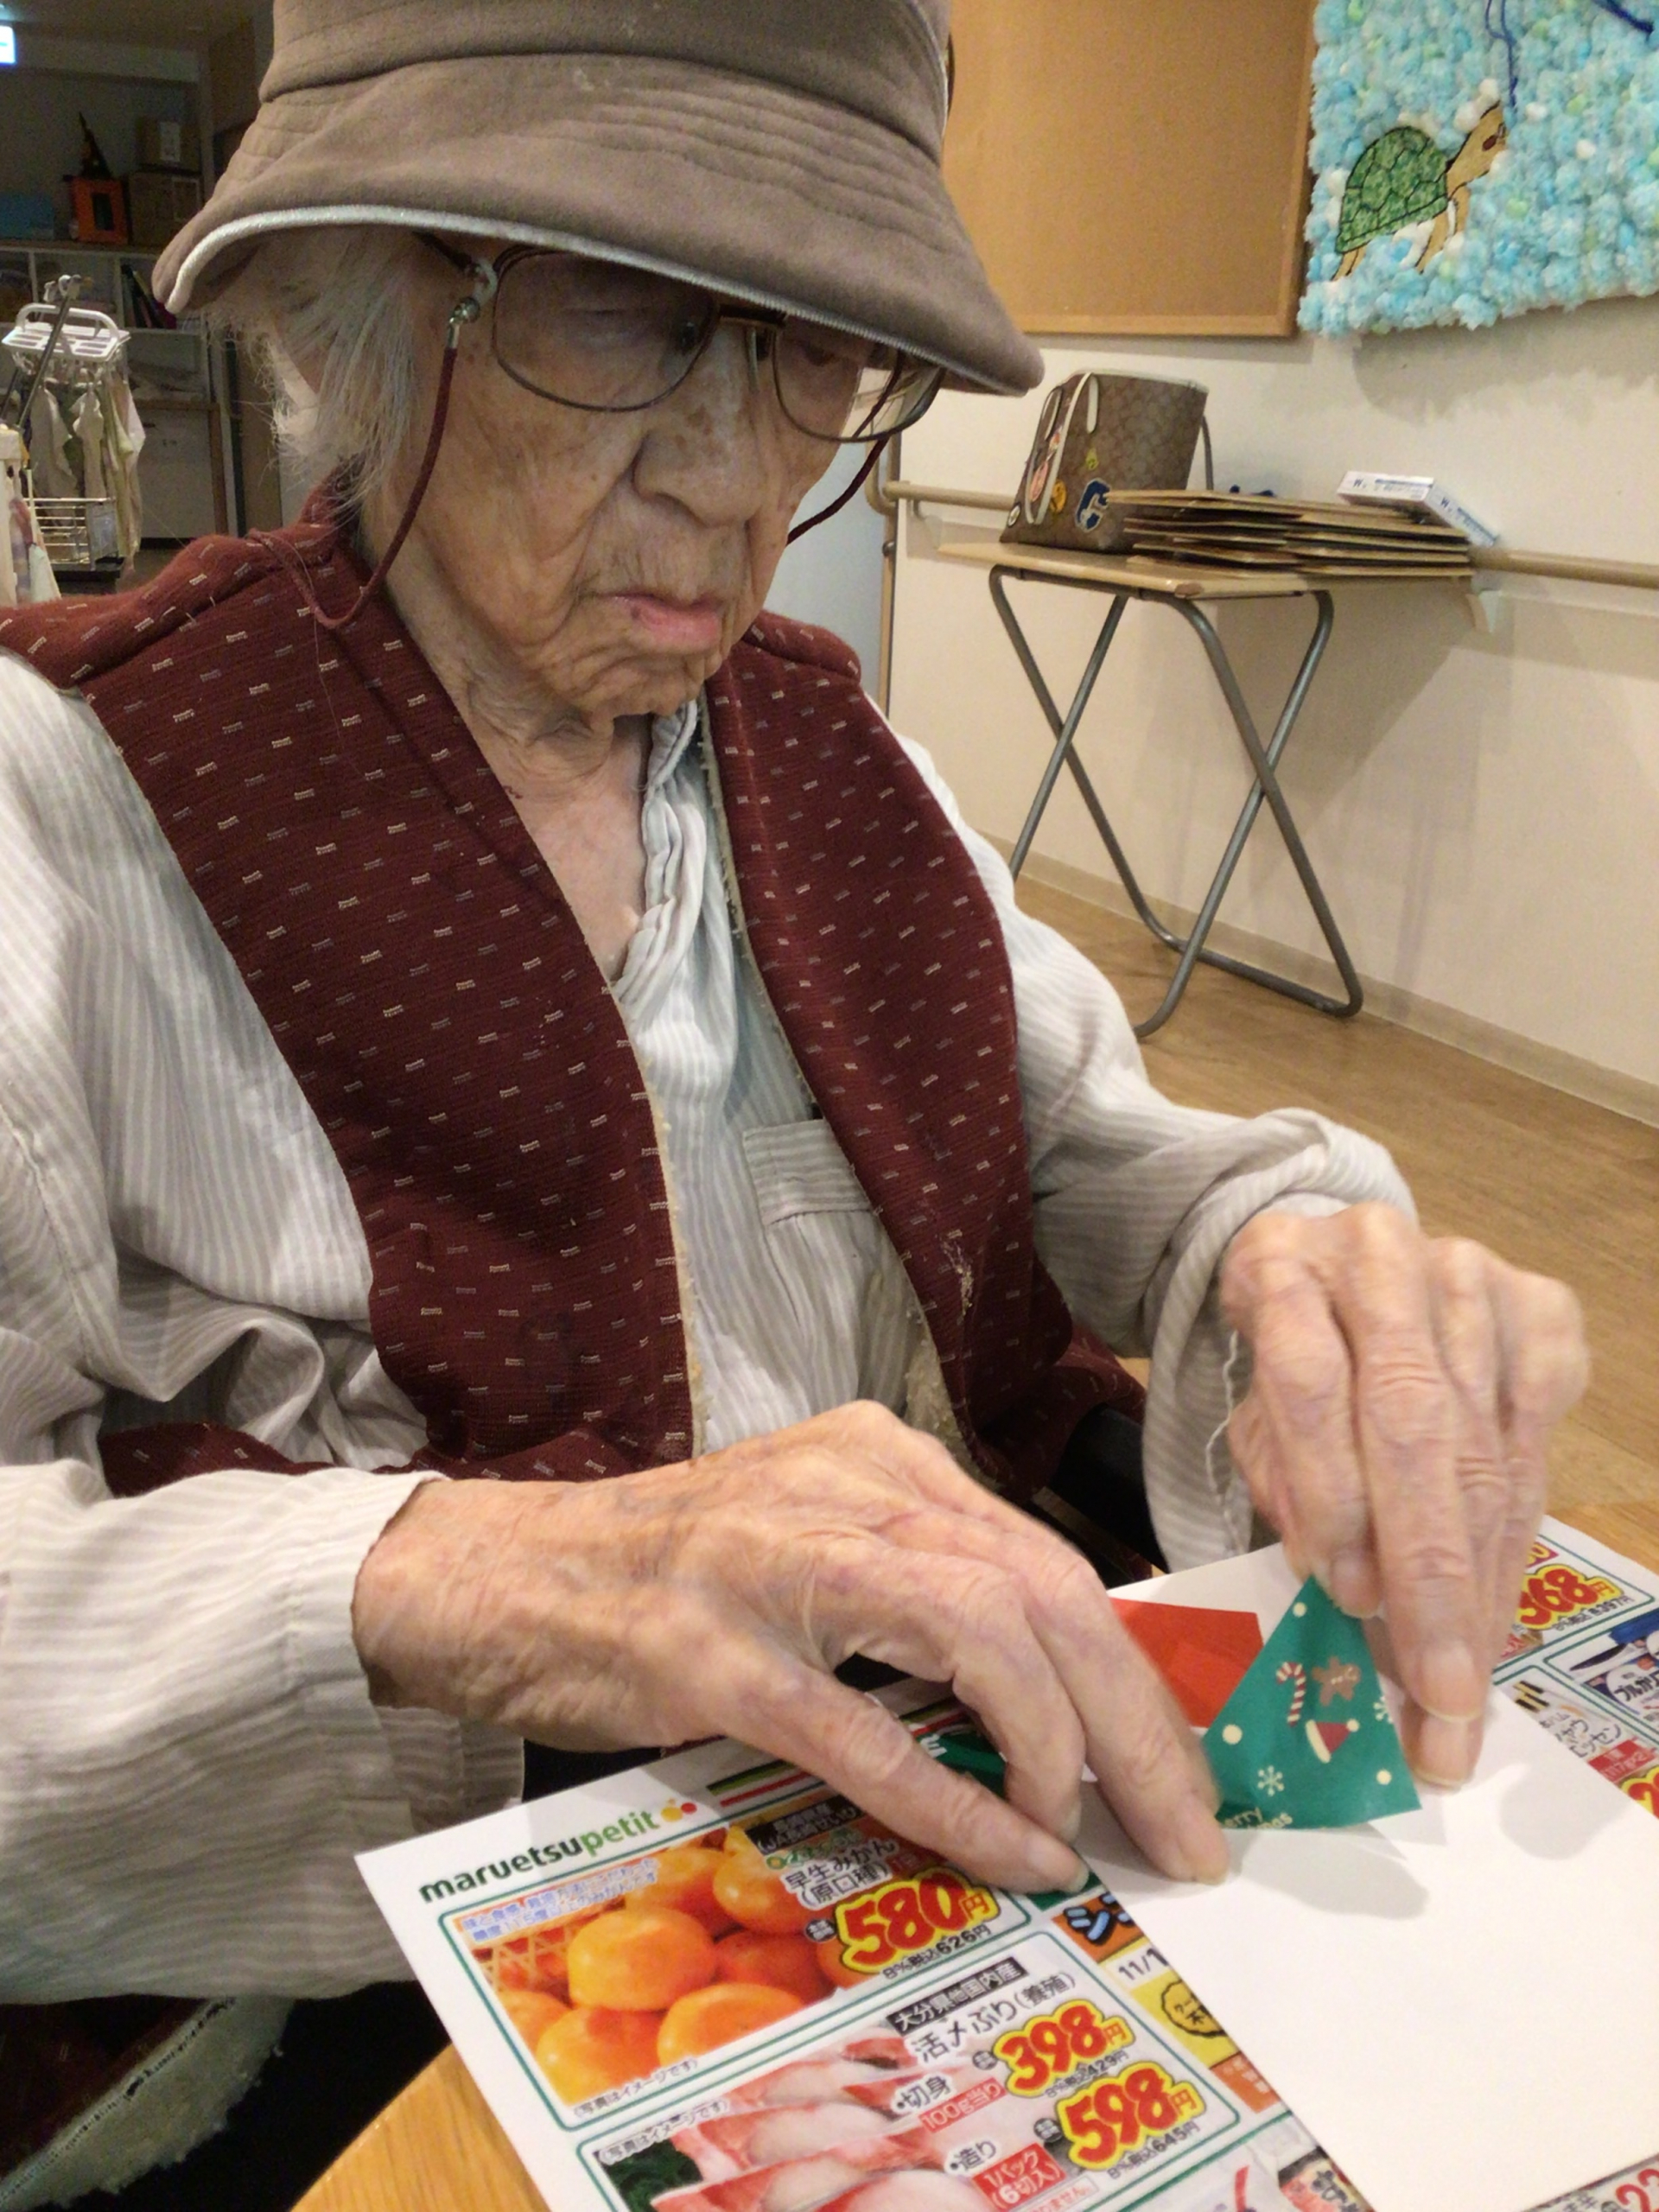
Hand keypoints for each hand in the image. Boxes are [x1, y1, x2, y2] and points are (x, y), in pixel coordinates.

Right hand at [352, 1402, 1227, 1890]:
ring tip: (1089, 1831)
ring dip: (1061, 1749)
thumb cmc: (669, 1575)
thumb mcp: (814, 1540)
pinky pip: (869, 1733)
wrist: (507, 1576)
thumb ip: (923, 1588)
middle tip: (1191, 1830)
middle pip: (1045, 1593)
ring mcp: (779, 1565)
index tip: (1179, 1767)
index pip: (1048, 1560)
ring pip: (981, 1635)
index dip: (1132, 1673)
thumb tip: (1059, 1699)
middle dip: (1137, 1722)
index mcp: (881, 1459)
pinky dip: (956, 1801)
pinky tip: (1011, 1851)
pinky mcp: (716, 1653)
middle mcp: (846, 1489)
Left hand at [1220, 1205, 1587, 1784]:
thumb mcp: (1252, 1410)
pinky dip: (1518, 1535)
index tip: (1346, 1603)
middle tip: (1437, 1691)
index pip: (1311, 1381)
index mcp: (1280, 1265)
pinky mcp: (1540, 1304)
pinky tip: (1495, 1613)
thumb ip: (1284, 1483)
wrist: (1345, 1260)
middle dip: (1429, 1573)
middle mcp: (1382, 1256)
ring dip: (1479, 1580)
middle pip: (1414, 1422)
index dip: (1332, 1493)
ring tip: (1466, 1683)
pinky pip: (1539, 1438)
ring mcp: (1471, 1274)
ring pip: (1486, 1446)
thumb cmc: (1289, 1355)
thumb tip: (1341, 1583)